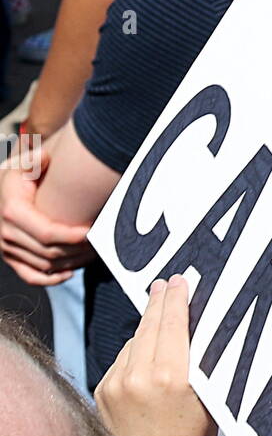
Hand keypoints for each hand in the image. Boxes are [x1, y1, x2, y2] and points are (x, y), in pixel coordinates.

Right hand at [0, 160, 92, 283]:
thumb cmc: (16, 176)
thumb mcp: (22, 164)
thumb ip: (33, 159)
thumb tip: (46, 157)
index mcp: (12, 212)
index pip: (47, 233)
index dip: (72, 236)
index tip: (92, 231)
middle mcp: (7, 234)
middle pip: (50, 252)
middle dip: (77, 250)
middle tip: (99, 242)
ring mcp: (7, 249)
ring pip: (45, 265)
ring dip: (71, 262)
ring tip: (92, 252)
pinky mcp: (11, 259)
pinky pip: (32, 276)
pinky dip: (52, 279)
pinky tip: (70, 272)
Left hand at [96, 276, 216, 435]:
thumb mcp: (209, 398)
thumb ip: (199, 362)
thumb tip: (193, 325)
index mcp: (173, 377)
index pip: (173, 324)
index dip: (177, 299)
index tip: (179, 281)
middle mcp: (140, 377)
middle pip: (150, 325)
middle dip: (159, 303)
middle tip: (166, 284)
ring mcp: (116, 383)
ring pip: (134, 340)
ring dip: (147, 330)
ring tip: (160, 320)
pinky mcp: (103, 390)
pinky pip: (121, 359)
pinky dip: (134, 354)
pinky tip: (146, 358)